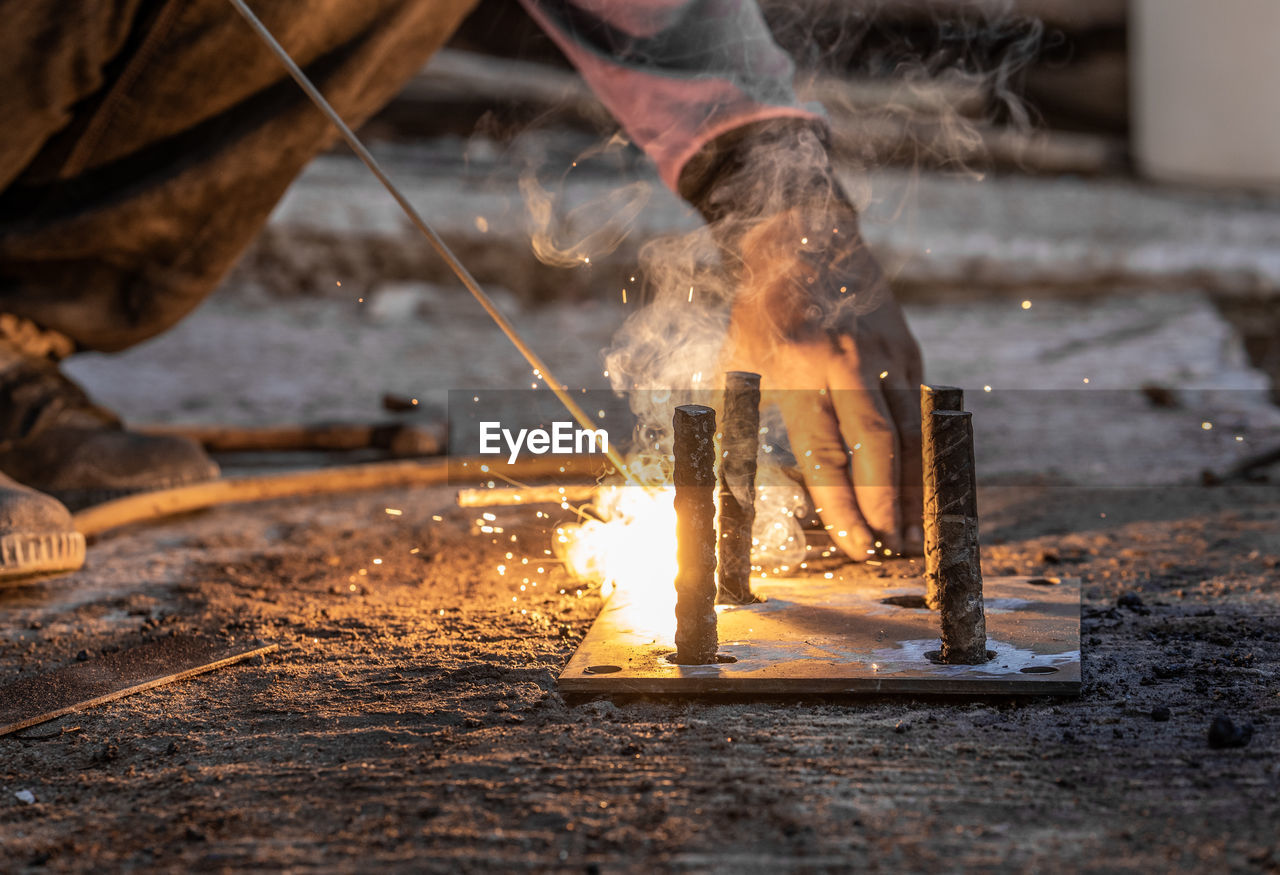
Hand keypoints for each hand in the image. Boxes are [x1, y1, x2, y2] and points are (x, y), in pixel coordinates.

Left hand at [721, 202, 923, 559]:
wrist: (806, 240)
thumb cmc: (762, 310)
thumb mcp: (738, 361)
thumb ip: (742, 418)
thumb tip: (737, 482)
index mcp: (798, 368)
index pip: (824, 453)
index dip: (842, 505)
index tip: (854, 543)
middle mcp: (846, 362)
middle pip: (876, 447)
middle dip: (885, 504)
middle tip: (890, 547)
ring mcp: (883, 354)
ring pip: (909, 432)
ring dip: (914, 488)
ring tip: (914, 531)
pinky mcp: (906, 349)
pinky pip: (921, 411)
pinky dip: (925, 452)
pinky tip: (926, 485)